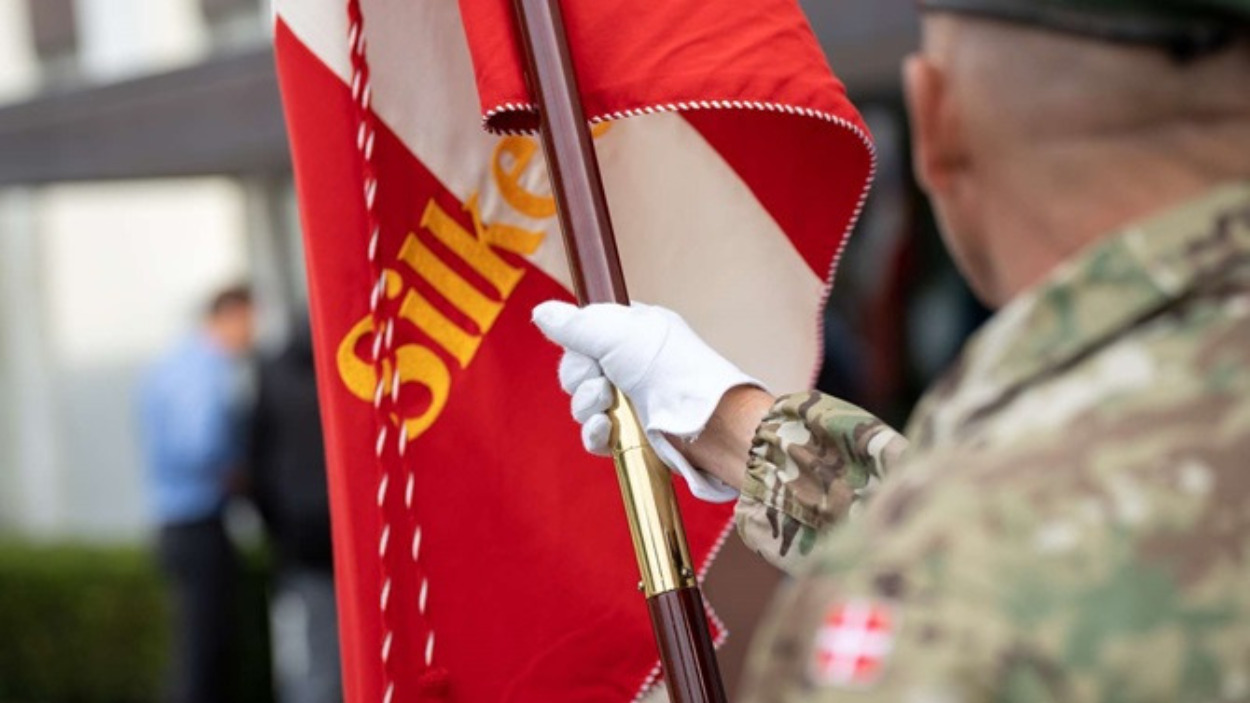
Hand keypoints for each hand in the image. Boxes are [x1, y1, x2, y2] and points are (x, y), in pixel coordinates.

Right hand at [532, 301, 763, 501]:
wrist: (704, 422)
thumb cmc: (669, 369)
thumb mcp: (617, 333)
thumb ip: (573, 324)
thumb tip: (541, 312)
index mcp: (631, 331)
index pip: (583, 333)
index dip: (577, 344)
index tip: (588, 349)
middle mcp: (630, 364)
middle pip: (576, 370)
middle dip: (580, 378)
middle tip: (603, 380)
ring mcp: (630, 401)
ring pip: (582, 404)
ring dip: (588, 406)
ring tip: (610, 406)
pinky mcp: (631, 435)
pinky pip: (594, 435)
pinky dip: (595, 433)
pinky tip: (608, 429)